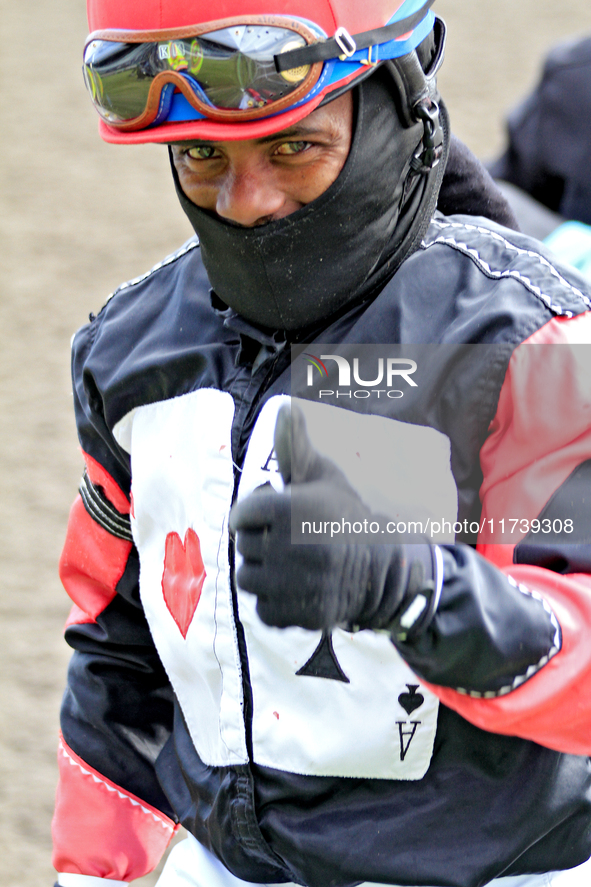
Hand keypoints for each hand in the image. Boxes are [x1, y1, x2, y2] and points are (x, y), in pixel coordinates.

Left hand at [230, 403, 434, 632]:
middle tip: (287, 541)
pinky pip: (264, 608)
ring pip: (249, 579)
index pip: (241, 514)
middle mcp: (289, 546)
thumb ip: (295, 446)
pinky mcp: (301, 613)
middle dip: (260, 543)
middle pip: (244, 547)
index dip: (254, 514)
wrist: (384, 565)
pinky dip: (275, 602)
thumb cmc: (345, 515)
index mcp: (290, 509)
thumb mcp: (322, 476)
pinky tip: (296, 588)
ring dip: (264, 573)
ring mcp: (295, 583)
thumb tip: (285, 406)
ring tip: (290, 565)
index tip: (274, 516)